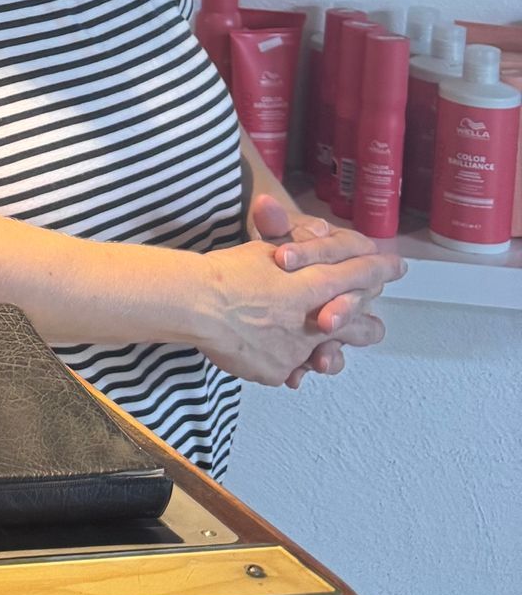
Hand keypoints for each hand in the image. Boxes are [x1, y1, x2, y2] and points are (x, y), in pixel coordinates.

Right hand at [190, 224, 400, 387]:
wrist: (199, 305)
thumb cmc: (228, 273)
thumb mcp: (262, 246)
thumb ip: (288, 238)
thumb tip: (310, 224)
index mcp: (316, 285)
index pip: (361, 275)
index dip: (380, 269)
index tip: (396, 266)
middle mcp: (317, 320)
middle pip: (363, 328)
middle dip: (366, 324)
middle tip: (364, 320)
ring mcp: (300, 350)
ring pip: (331, 358)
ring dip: (327, 353)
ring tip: (320, 351)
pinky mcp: (279, 370)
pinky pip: (292, 371)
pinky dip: (286, 364)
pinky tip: (277, 356)